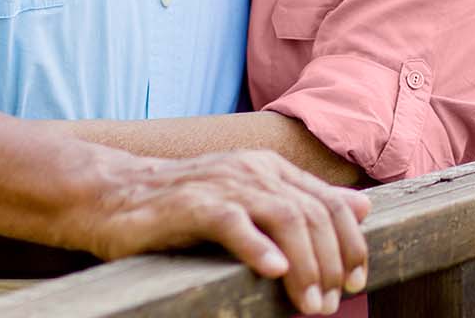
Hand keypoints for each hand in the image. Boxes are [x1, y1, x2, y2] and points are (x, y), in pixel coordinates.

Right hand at [83, 149, 371, 314]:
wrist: (111, 195)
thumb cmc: (181, 206)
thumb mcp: (249, 199)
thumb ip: (303, 201)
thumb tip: (363, 206)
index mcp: (271, 170)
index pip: (330, 203)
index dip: (352, 243)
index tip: (355, 282)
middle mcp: (253, 171)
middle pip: (314, 214)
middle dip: (331, 263)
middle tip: (330, 305)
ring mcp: (224, 184)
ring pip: (285, 217)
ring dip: (305, 265)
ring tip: (309, 303)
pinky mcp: (192, 204)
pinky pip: (233, 222)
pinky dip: (257, 246)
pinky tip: (273, 271)